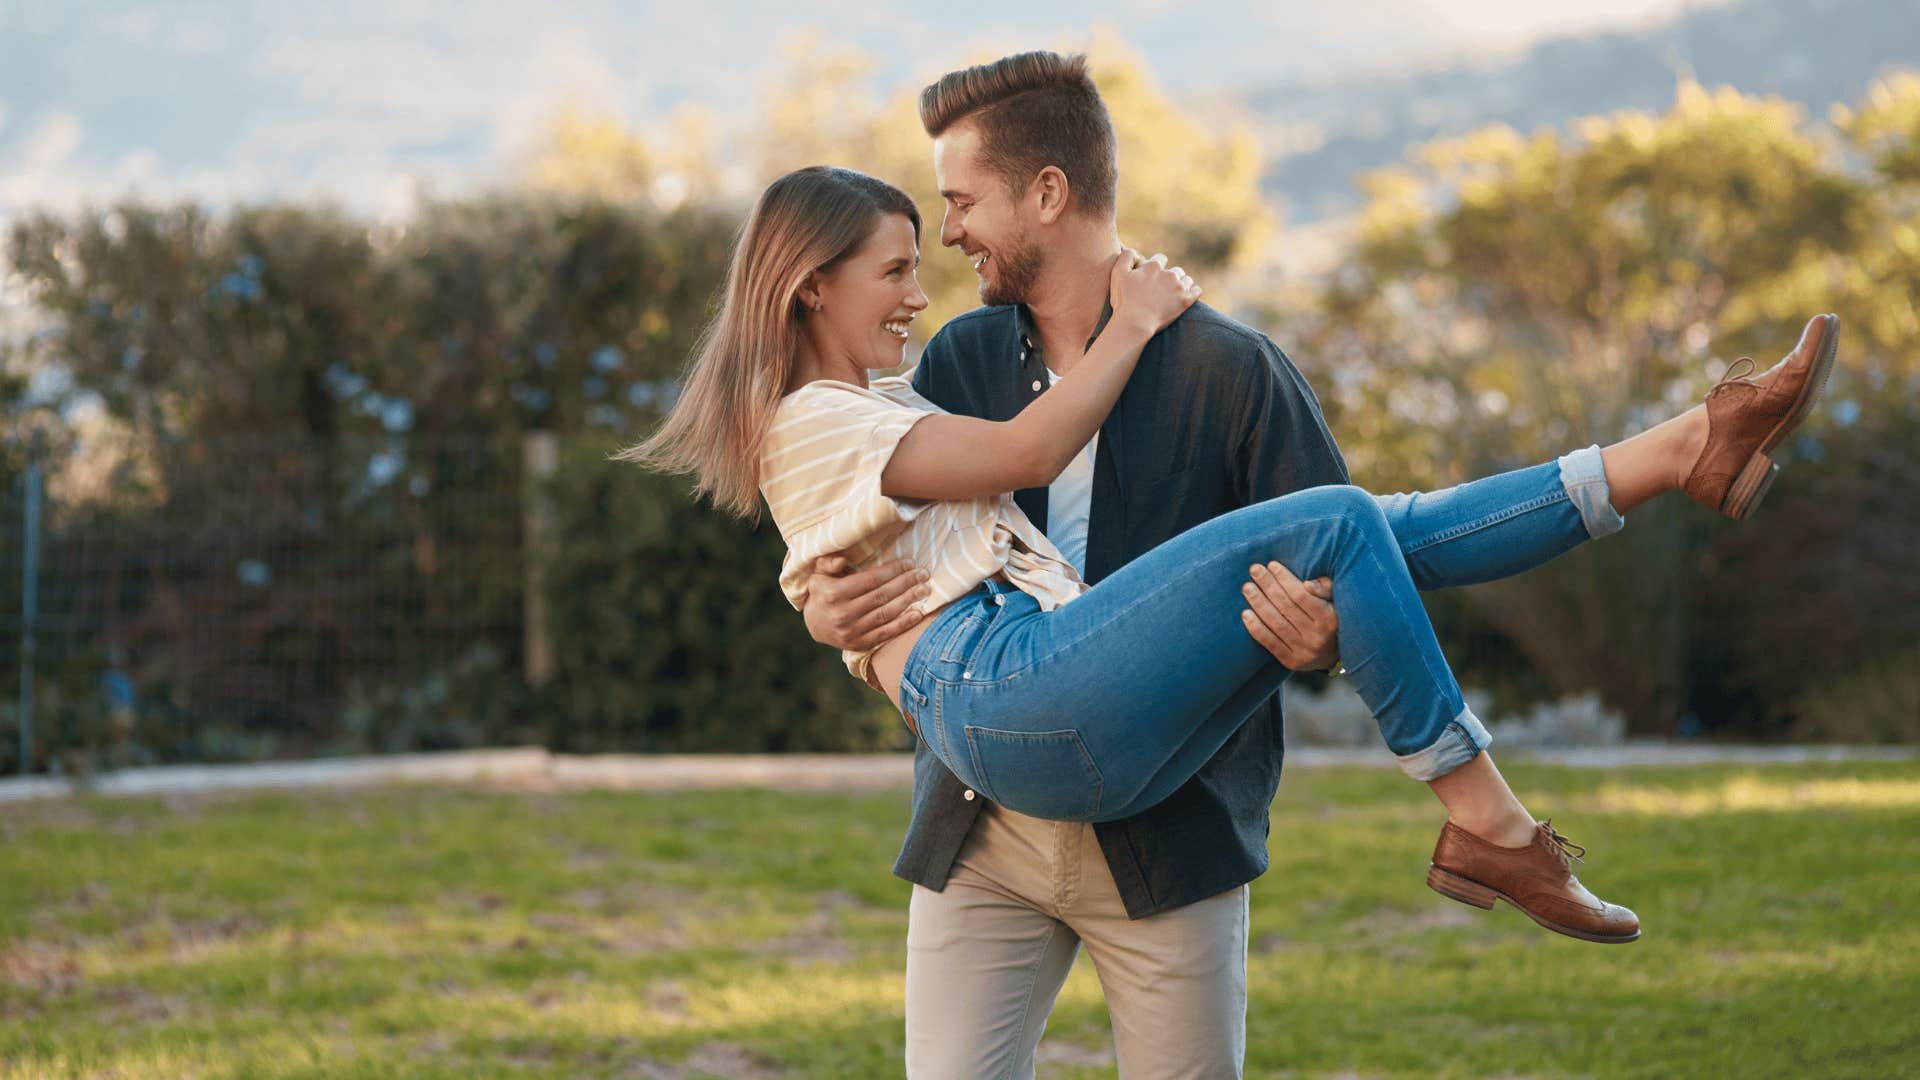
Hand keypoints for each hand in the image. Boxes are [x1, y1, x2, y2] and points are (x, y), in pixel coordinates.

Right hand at [800, 554, 929, 651]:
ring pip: (886, 613)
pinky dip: (904, 624)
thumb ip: (828, 563)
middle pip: (881, 595)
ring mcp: (851, 631)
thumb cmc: (822, 592)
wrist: (814, 625)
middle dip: (905, 583)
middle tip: (924, 574)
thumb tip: (842, 561)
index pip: (870, 580)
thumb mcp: (819, 574)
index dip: (892, 570)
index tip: (910, 562)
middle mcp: (842, 613)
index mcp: (833, 593)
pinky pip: (886, 633)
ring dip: (908, 601)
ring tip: (925, 590)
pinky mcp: (859, 644)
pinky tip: (918, 614)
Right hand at [1109, 247, 1200, 339]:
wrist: (1135, 323)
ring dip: (1181, 284)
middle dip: (1170, 276)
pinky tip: (1186, 296)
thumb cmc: (1124, 300)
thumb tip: (1138, 253)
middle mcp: (1169, 274)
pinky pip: (1197, 290)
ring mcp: (1179, 287)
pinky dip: (1193, 291)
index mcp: (1154, 266)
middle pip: (1175, 270)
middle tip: (1162, 288)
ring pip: (1186, 279)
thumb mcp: (1118, 273)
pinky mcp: (1186, 300)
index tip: (1151, 277)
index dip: (1156, 267)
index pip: (1161, 259)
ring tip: (1172, 294)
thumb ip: (1126, 256)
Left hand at [1238, 561, 1338, 671]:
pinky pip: (1269, 642)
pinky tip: (1245, 613)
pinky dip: (1255, 628)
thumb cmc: (1332, 618)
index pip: (1301, 595)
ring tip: (1247, 587)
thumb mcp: (1336, 600)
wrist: (1334, 655)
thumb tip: (1307, 584)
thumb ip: (1325, 588)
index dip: (1284, 579)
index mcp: (1330, 619)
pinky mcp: (1291, 661)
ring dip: (1258, 603)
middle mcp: (1317, 636)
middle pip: (1285, 607)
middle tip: (1254, 569)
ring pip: (1275, 623)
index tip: (1272, 565)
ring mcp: (1303, 651)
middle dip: (1268, 585)